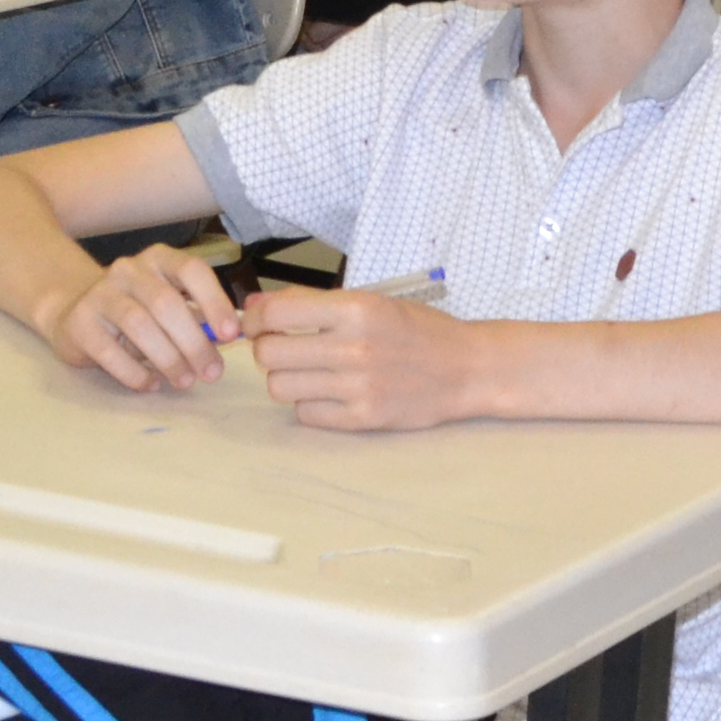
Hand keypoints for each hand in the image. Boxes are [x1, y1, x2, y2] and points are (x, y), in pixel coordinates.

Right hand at [38, 248, 242, 391]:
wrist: (74, 311)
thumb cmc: (136, 309)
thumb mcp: (168, 305)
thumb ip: (196, 317)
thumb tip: (228, 338)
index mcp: (158, 259)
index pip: (192, 270)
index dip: (214, 301)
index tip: (230, 334)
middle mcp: (128, 270)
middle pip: (166, 303)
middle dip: (194, 342)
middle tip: (212, 372)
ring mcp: (100, 294)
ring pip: (139, 325)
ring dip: (168, 359)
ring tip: (185, 381)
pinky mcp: (79, 322)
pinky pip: (110, 351)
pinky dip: (135, 373)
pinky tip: (151, 385)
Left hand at [247, 284, 482, 429]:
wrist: (467, 368)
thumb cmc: (418, 330)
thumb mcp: (371, 302)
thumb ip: (313, 302)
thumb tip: (253, 304)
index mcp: (356, 309)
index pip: (274, 313)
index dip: (254, 318)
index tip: (258, 323)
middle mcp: (354, 347)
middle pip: (269, 353)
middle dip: (268, 349)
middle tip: (285, 348)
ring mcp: (358, 387)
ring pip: (280, 387)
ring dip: (286, 378)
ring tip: (308, 372)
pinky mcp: (363, 418)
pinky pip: (305, 414)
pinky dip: (309, 404)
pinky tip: (328, 392)